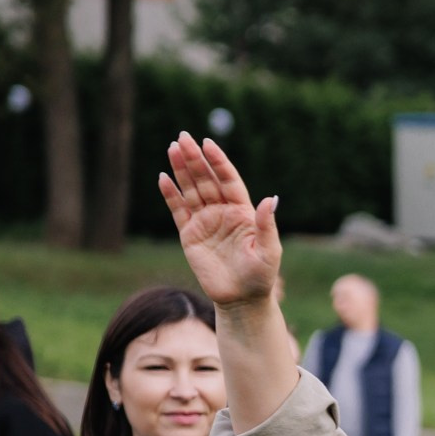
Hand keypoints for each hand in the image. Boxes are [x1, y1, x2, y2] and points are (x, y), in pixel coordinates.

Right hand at [158, 135, 281, 306]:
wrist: (241, 298)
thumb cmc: (261, 276)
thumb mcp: (269, 250)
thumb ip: (266, 224)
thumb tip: (271, 199)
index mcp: (243, 212)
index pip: (228, 180)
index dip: (219, 162)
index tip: (208, 143)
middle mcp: (222, 212)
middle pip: (206, 180)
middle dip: (195, 159)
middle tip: (183, 137)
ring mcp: (205, 222)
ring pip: (190, 190)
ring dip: (181, 170)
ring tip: (172, 148)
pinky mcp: (189, 235)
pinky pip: (178, 210)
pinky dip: (170, 194)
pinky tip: (163, 177)